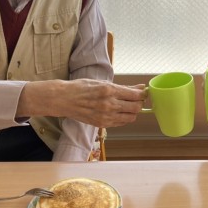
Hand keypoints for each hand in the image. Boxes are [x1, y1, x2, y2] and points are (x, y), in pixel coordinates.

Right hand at [18, 79, 147, 127]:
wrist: (64, 99)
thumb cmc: (82, 88)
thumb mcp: (103, 83)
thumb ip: (123, 87)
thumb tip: (140, 87)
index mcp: (109, 90)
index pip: (135, 95)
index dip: (142, 94)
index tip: (143, 92)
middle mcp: (109, 104)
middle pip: (136, 107)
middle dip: (139, 103)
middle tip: (137, 99)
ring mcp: (106, 116)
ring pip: (131, 117)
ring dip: (133, 112)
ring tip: (128, 106)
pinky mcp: (102, 124)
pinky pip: (121, 123)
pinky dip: (124, 118)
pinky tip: (119, 112)